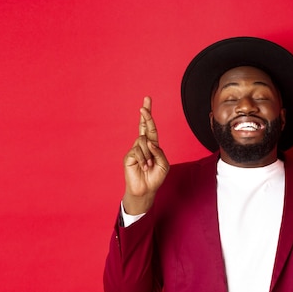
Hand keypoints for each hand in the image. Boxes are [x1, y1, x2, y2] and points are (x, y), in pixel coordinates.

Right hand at [122, 96, 168, 213]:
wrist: (146, 190)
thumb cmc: (155, 178)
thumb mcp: (163, 164)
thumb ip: (159, 152)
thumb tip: (149, 141)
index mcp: (153, 146)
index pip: (150, 128)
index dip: (149, 115)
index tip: (147, 101)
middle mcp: (143, 145)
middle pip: (143, 126)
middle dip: (146, 114)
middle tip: (145, 103)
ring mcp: (135, 150)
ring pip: (143, 141)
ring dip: (149, 155)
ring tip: (149, 166)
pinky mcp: (129, 156)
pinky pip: (137, 151)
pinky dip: (144, 160)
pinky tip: (144, 167)